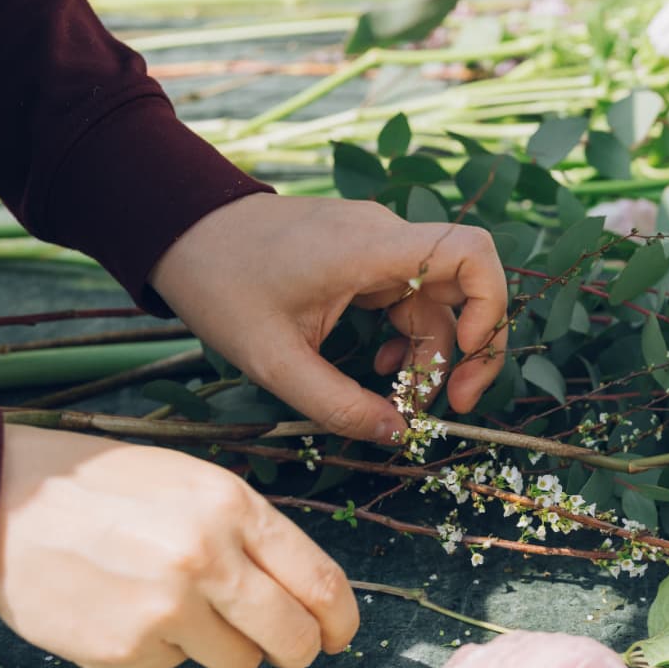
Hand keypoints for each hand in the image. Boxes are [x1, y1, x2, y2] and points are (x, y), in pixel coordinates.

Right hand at [0, 426, 357, 667]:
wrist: (0, 503)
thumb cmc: (104, 489)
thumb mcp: (193, 484)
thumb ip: (252, 534)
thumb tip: (309, 597)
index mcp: (233, 508)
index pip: (320, 582)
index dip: (342, 620)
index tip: (342, 634)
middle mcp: (207, 559)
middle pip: (293, 637)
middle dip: (299, 650)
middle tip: (288, 648)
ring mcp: (166, 609)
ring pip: (238, 661)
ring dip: (224, 647)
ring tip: (178, 607)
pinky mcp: (126, 648)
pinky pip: (172, 666)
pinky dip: (160, 649)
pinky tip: (125, 610)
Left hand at [150, 193, 508, 442]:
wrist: (179, 231)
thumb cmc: (220, 285)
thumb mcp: (274, 361)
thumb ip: (338, 404)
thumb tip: (398, 435)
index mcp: (370, 249)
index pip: (472, 254)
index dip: (489, 308)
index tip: (464, 357)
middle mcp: (387, 238)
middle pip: (466, 290)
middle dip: (467, 352)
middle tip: (450, 406)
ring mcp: (379, 245)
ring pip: (439, 303)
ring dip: (431, 355)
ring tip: (401, 397)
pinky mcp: (368, 256)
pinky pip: (412, 299)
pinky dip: (408, 338)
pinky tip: (380, 363)